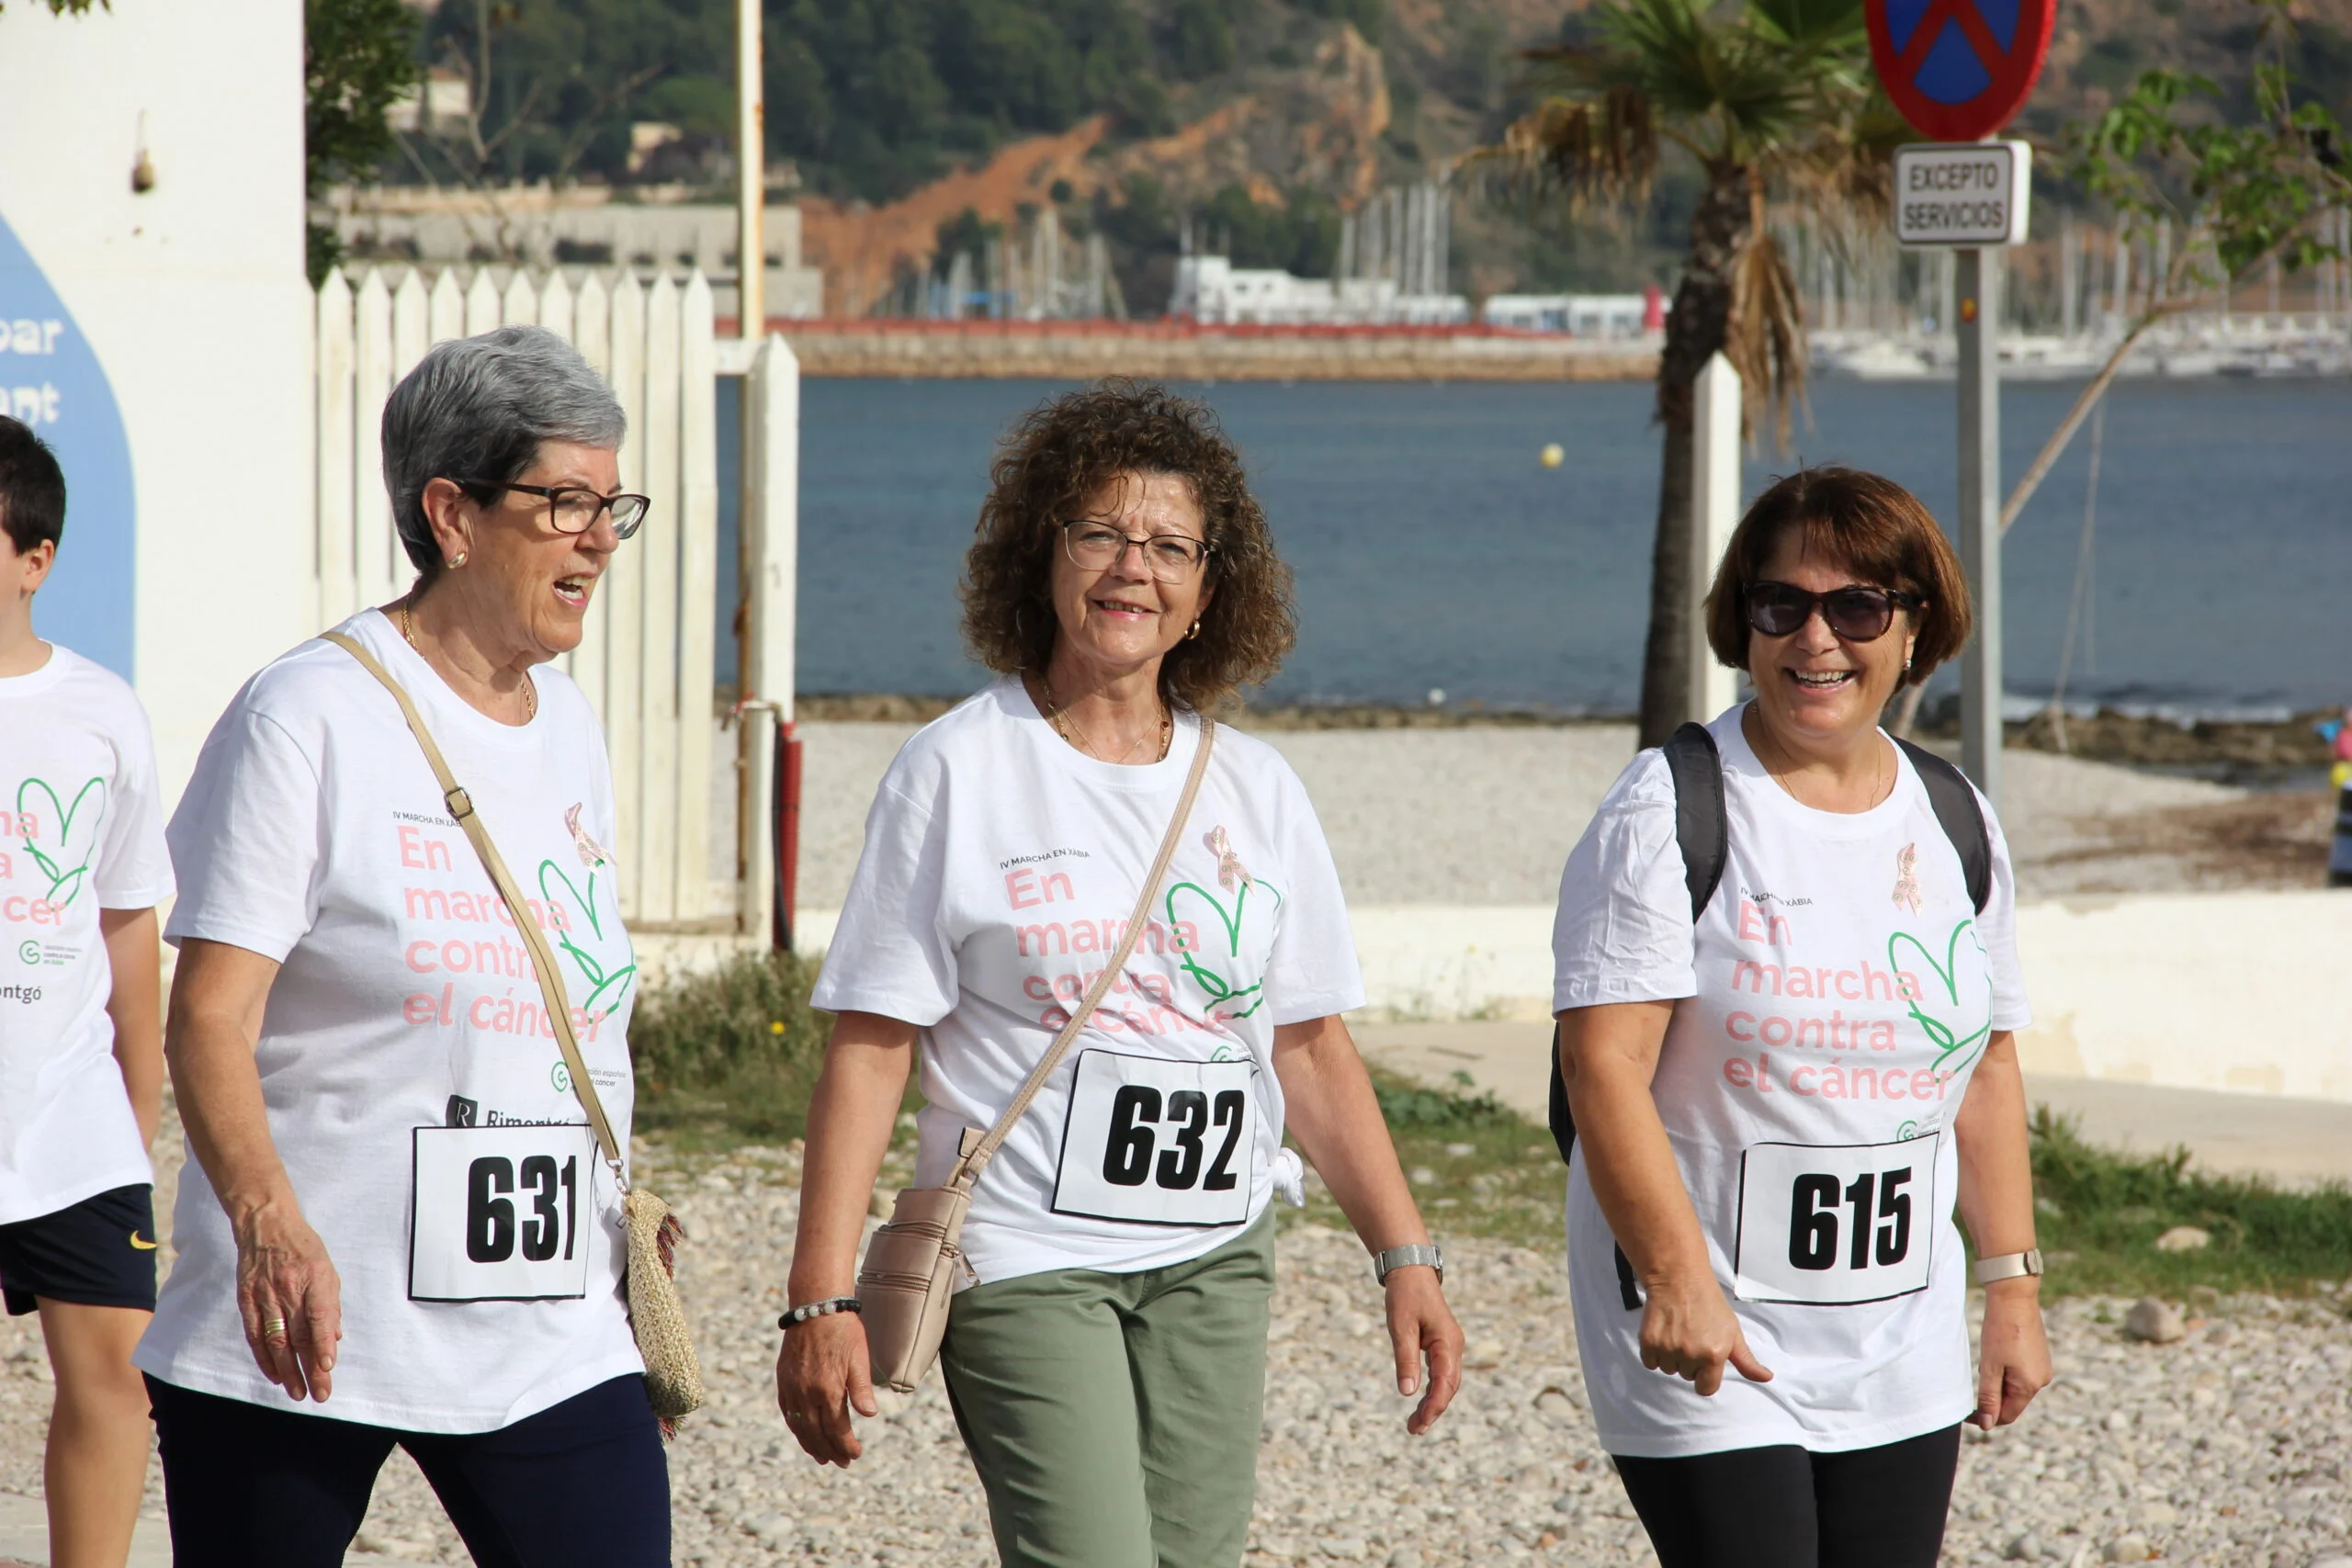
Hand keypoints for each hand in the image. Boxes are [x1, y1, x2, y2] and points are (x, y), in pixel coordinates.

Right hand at [234, 1198, 340, 1401]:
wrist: (266, 1226)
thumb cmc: (303, 1249)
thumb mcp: (327, 1270)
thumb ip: (331, 1305)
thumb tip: (335, 1339)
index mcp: (313, 1278)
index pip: (318, 1315)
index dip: (323, 1342)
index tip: (328, 1365)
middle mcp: (287, 1289)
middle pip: (298, 1335)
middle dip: (309, 1368)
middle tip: (319, 1393)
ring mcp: (264, 1296)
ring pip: (276, 1341)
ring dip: (288, 1371)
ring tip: (299, 1392)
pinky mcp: (246, 1301)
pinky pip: (255, 1336)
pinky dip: (265, 1358)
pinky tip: (276, 1375)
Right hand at [776, 1311, 878, 1465]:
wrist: (816, 1308)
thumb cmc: (844, 1332)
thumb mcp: (859, 1359)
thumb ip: (862, 1389)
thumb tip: (870, 1415)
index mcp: (829, 1389)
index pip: (837, 1429)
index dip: (846, 1445)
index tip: (855, 1455)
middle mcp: (807, 1392)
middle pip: (817, 1433)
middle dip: (831, 1451)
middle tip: (843, 1462)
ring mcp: (792, 1388)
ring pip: (800, 1427)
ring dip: (811, 1445)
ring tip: (823, 1458)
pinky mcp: (784, 1381)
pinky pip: (787, 1413)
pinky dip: (796, 1429)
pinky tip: (804, 1436)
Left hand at [1383, 1267, 1463, 1434]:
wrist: (1411, 1271)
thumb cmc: (1405, 1296)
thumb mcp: (1401, 1327)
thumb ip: (1405, 1359)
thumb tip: (1407, 1393)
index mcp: (1448, 1342)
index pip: (1445, 1383)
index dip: (1434, 1405)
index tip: (1420, 1423)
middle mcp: (1454, 1347)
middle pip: (1448, 1387)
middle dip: (1433, 1410)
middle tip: (1413, 1430)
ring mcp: (1450, 1346)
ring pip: (1446, 1383)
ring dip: (1433, 1403)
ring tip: (1415, 1424)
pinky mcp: (1442, 1345)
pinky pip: (1442, 1374)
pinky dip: (1433, 1390)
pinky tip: (1421, 1403)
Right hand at [1637, 1274, 1771, 1396]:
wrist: (1680, 1279)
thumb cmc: (1709, 1304)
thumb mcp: (1733, 1331)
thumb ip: (1747, 1360)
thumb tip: (1767, 1378)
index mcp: (1714, 1355)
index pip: (1706, 1389)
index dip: (1705, 1376)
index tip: (1703, 1360)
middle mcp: (1691, 1354)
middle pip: (1687, 1376)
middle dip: (1689, 1361)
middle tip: (1691, 1337)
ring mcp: (1668, 1348)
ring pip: (1668, 1369)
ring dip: (1671, 1357)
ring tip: (1677, 1333)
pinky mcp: (1649, 1342)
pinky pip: (1650, 1362)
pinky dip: (1654, 1352)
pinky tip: (1663, 1334)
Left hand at [1973, 1280, 2050, 1428]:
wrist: (2014, 1298)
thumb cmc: (2000, 1331)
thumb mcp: (1990, 1366)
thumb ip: (1989, 1397)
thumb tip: (1988, 1425)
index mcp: (2030, 1386)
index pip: (2007, 1415)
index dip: (1986, 1417)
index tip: (1966, 1412)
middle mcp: (2041, 1380)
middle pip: (2012, 1402)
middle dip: (1992, 1396)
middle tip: (1976, 1374)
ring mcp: (2042, 1368)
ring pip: (2015, 1387)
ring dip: (1998, 1382)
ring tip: (1988, 1359)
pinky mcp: (2039, 1356)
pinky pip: (2020, 1374)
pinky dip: (2005, 1371)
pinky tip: (1997, 1354)